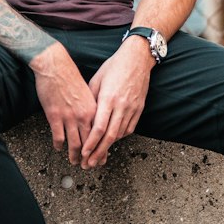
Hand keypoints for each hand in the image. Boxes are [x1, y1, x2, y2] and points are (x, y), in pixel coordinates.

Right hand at [30, 42, 96, 165]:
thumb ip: (93, 107)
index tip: (101, 158)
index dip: (101, 149)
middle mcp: (84, 115)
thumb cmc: (72, 75)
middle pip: (89, 143)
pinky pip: (58, 136)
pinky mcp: (55, 116)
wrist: (55, 66)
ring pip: (74, 144)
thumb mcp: (89, 91)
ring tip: (74, 162)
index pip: (101, 135)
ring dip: (74, 155)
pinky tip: (58, 148)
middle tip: (88, 166)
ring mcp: (69, 117)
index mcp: (95, 109)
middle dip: (89, 157)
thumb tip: (95, 120)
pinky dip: (59, 145)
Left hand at [80, 40, 153, 169]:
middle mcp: (122, 106)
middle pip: (110, 136)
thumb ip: (90, 99)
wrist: (137, 58)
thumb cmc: (114, 67)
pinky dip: (120, 137)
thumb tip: (83, 116)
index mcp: (109, 98)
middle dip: (99, 152)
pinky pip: (129, 128)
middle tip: (89, 165)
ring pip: (120, 134)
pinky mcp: (140, 108)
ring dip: (109, 148)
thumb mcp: (97, 80)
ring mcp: (133, 108)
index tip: (84, 154)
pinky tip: (111, 141)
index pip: (99, 127)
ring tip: (98, 158)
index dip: (91, 143)